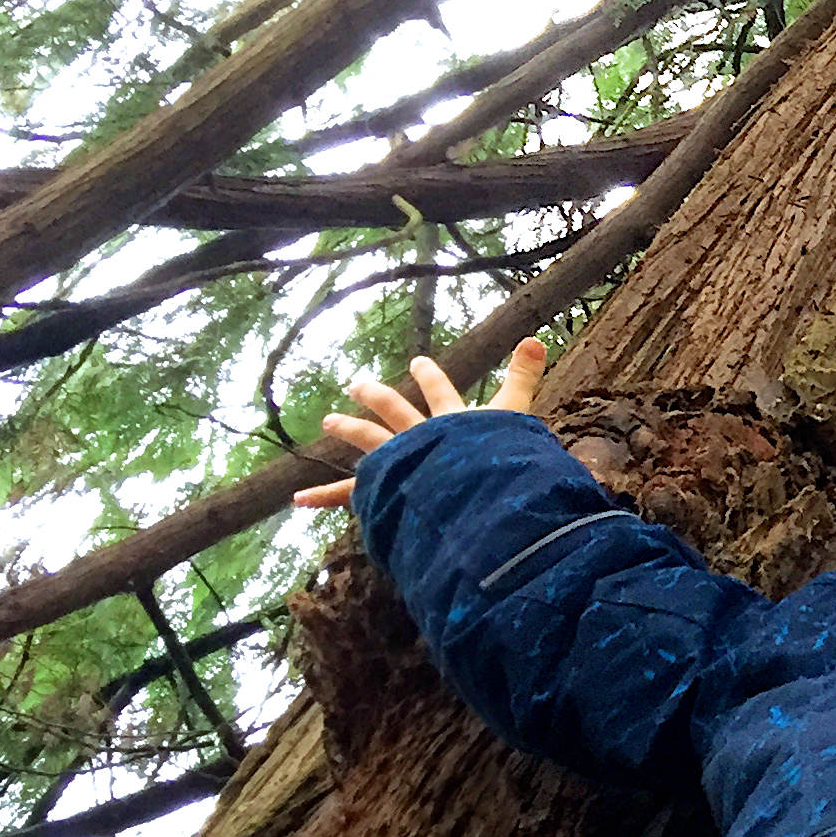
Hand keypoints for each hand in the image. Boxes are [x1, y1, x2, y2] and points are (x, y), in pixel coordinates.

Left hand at [295, 337, 547, 510]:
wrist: (473, 493)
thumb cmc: (502, 460)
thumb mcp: (518, 415)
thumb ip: (524, 377)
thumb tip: (535, 337)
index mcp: (453, 422)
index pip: (440, 392)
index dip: (430, 377)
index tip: (417, 363)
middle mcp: (420, 435)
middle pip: (394, 408)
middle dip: (376, 395)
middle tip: (357, 385)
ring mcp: (400, 460)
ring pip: (369, 440)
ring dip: (348, 428)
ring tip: (329, 422)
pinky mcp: (384, 487)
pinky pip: (349, 493)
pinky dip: (324, 496)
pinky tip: (300, 499)